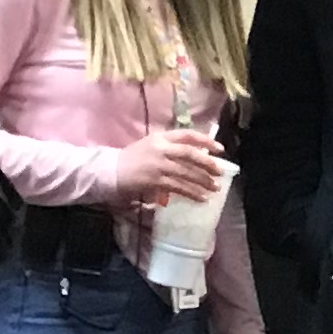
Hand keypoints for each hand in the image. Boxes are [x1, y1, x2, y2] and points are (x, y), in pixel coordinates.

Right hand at [110, 129, 225, 206]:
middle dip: (207, 163)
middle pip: (190, 154)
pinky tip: (201, 198)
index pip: (187, 135)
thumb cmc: (134, 158)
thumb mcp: (152, 145)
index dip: (206, 141)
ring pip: (186, 173)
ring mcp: (158, 165)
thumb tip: (198, 155)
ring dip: (203, 181)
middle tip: (220, 172)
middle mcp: (161, 149)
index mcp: (161, 137)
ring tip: (215, 188)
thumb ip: (172, 147)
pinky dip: (192, 193)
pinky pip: (178, 187)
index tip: (220, 149)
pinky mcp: (155, 181)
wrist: (113, 170)